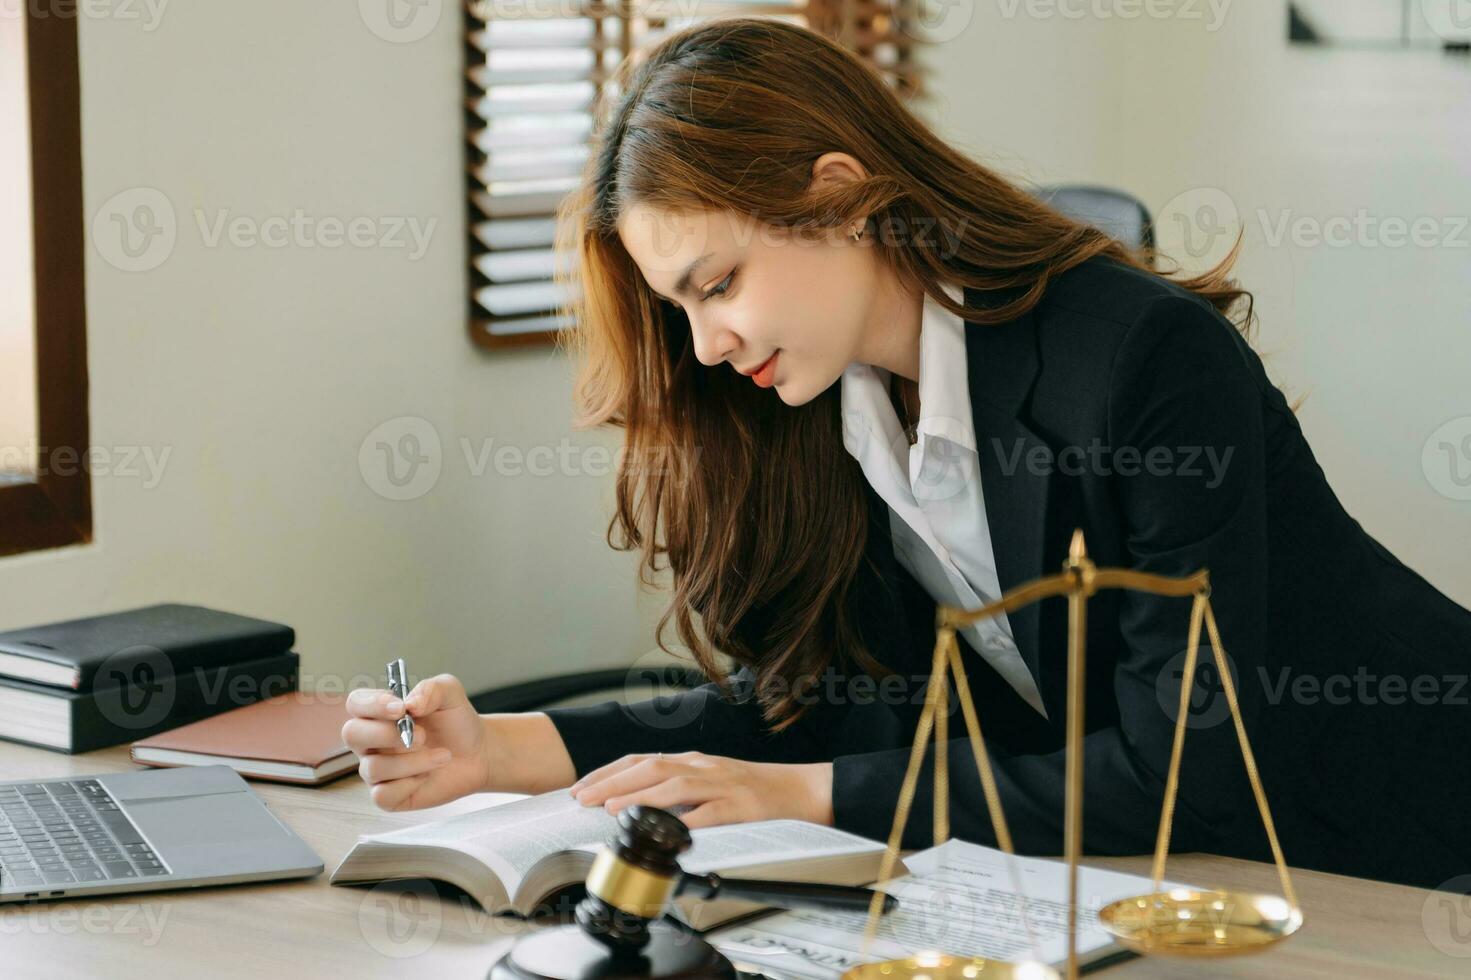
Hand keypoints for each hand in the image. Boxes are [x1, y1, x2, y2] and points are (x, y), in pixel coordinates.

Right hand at [341, 673, 488, 811]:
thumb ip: (431, 689)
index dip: (372, 705)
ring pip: (373, 767)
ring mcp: (377, 769)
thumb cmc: (456, 722)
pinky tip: (428, 775)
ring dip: (412, 761)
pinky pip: (382, 795)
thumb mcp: (450, 694)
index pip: (356, 703)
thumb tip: (410, 704)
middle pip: (351, 734)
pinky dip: (409, 785)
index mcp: (379, 712)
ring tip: (442, 756)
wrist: (477, 753)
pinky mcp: (388, 795)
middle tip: (422, 735)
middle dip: (386, 734)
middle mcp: (371, 741)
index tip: (401, 709)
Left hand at [567, 751, 833, 829]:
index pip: (641, 760)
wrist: (796, 791)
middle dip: (612, 782)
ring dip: (640, 795)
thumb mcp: (708, 782)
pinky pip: (710, 812)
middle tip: (583, 798)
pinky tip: (668, 829)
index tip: (581, 788)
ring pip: (674, 784)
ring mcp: (720, 785)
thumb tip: (634, 804)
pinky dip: (687, 819)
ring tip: (613, 809)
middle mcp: (701, 766)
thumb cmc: (751, 791)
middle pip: (650, 767)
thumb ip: (676, 790)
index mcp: (691, 761)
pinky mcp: (739, 806)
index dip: (608, 772)